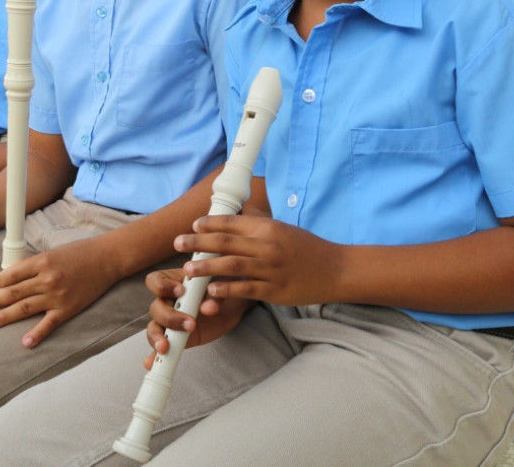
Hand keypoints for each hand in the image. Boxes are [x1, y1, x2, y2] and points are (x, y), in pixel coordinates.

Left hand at [0, 239, 119, 348]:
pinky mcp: (67, 309)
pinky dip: (36, 334)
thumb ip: (36, 264)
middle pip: (14, 292)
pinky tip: (25, 342)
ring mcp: (57, 296)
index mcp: (42, 261)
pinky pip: (48, 324)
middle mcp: (47, 279)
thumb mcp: (54, 252)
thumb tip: (16, 276)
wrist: (107, 259)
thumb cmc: (81, 253)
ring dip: (5, 316)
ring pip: (25, 308)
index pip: (13, 274)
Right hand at [141, 268, 249, 369]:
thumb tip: (208, 307)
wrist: (232, 305)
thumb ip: (215, 295)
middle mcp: (167, 301)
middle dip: (170, 317)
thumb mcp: (221, 286)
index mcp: (174, 282)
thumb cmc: (222, 289)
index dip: (163, 286)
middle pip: (156, 308)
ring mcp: (170, 322)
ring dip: (158, 338)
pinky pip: (160, 348)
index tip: (180, 291)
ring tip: (166, 347)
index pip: (156, 281)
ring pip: (154, 328)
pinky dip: (154, 357)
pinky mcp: (176, 339)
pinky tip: (152, 364)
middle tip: (191, 323)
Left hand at [172, 214, 344, 307]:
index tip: (193, 225)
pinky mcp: (274, 290)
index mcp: (268, 227)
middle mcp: (268, 245)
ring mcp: (271, 268)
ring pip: (231, 265)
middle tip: (178, 243)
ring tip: (187, 270)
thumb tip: (230, 223)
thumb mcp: (282, 230)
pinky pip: (245, 289)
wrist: (335, 270)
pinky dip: (226, 289)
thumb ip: (258, 227)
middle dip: (198, 242)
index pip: (232, 222)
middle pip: (225, 242)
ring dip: (206, 267)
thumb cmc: (307, 248)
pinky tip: (211, 291)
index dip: (209, 223)